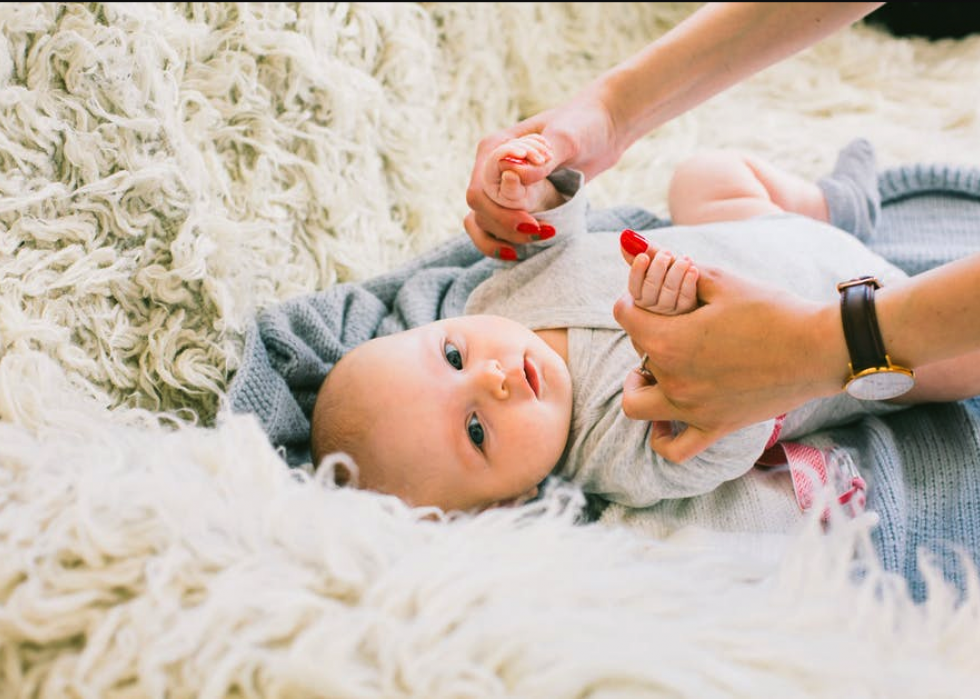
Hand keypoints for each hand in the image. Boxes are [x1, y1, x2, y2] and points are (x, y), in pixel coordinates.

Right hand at [463, 84, 623, 257]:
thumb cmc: (584, 125)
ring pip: (481, 223)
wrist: (602, 131)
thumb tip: (513, 176)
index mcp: (494, 148)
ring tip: (535, 241)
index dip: (499, 212)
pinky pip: (496, 229)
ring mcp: (502, 188)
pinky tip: (522, 253)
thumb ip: (541, 160)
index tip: (531, 222)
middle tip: (541, 232)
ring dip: (502, 239)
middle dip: (505, 228)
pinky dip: (504, 242)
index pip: (479, 190)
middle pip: (480, 211)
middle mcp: (492, 169)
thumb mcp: (567, 138)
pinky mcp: (515, 202)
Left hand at [612, 265, 844, 461]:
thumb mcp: (719, 280)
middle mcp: (674, 380)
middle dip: (645, 338)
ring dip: (639, 388)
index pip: (625, 316)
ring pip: (638, 406)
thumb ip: (669, 265)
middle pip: (635, 356)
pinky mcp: (716, 427)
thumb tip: (628, 242)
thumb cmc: (772, 309)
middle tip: (669, 326)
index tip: (650, 297)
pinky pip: (675, 449)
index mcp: (669, 341)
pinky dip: (662, 439)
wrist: (819, 348)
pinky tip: (665, 420)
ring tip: (654, 371)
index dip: (633, 301)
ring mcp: (693, 409)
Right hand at [620, 229, 698, 314]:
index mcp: (640, 294)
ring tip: (684, 259)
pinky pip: (685, 298)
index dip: (637, 271)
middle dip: (658, 268)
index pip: (634, 286)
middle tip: (666, 252)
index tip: (643, 256)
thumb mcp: (655, 262)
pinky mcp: (687, 311)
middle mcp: (652, 305)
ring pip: (668, 293)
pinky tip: (693, 269)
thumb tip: (626, 236)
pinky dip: (689, 282)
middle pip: (650, 289)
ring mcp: (669, 311)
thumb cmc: (670, 272)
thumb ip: (642, 251)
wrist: (697, 287)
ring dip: (676, 273)